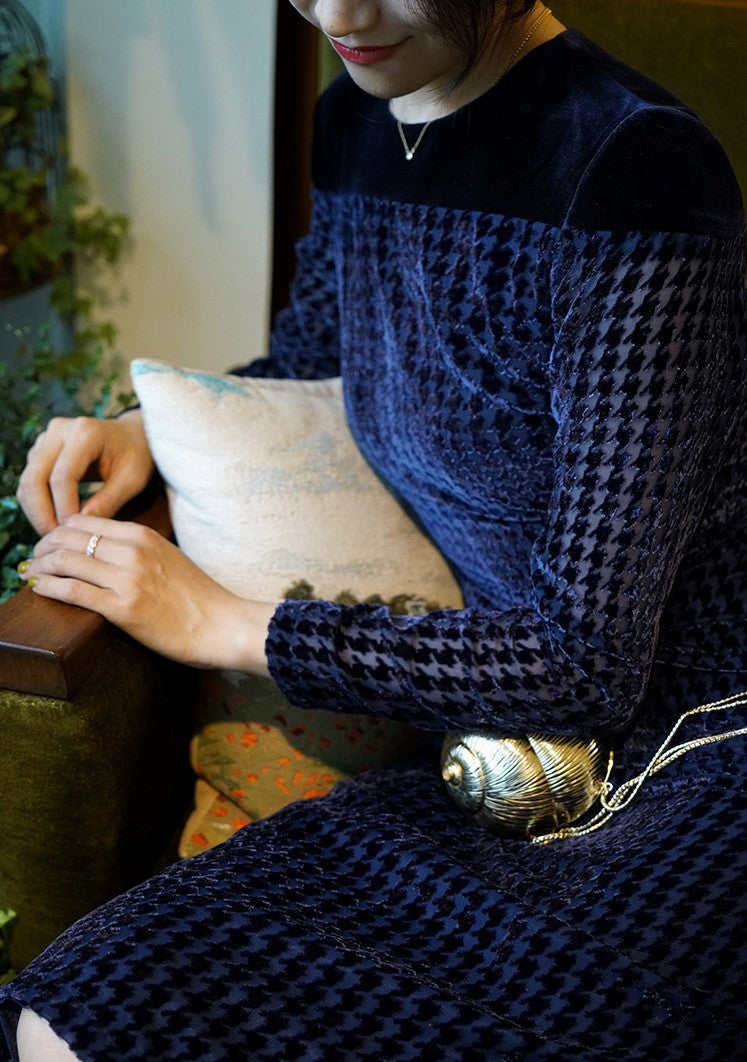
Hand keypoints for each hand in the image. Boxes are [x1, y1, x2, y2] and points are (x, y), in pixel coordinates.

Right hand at [17, 410, 155, 534]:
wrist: (131, 436)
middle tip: (56, 539)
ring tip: (55, 534)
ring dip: (36, 511)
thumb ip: (109, 500)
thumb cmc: (136, 456)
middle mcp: (60, 430)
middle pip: (34, 478)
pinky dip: (36, 504)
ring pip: (27, 481)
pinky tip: (53, 521)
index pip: (62, 477)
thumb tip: (80, 525)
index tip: (74, 532)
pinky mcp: (40, 449)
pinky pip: (29, 480)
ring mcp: (46, 438)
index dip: (64, 508)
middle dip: (42, 514)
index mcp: (85, 432)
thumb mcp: (132, 479)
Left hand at [20, 514, 273, 674]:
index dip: (60, 530)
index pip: (86, 521)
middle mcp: (133, 552)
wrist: (223, 625)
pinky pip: (71, 590)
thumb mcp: (169, 558)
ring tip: (32, 574)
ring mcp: (126, 579)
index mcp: (144, 536)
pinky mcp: (122, 609)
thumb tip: (108, 550)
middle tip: (34, 558)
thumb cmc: (199, 598)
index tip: (50, 543)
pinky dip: (47, 586)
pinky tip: (38, 588)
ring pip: (65, 561)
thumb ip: (139, 550)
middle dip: (44, 547)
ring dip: (40, 566)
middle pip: (69, 537)